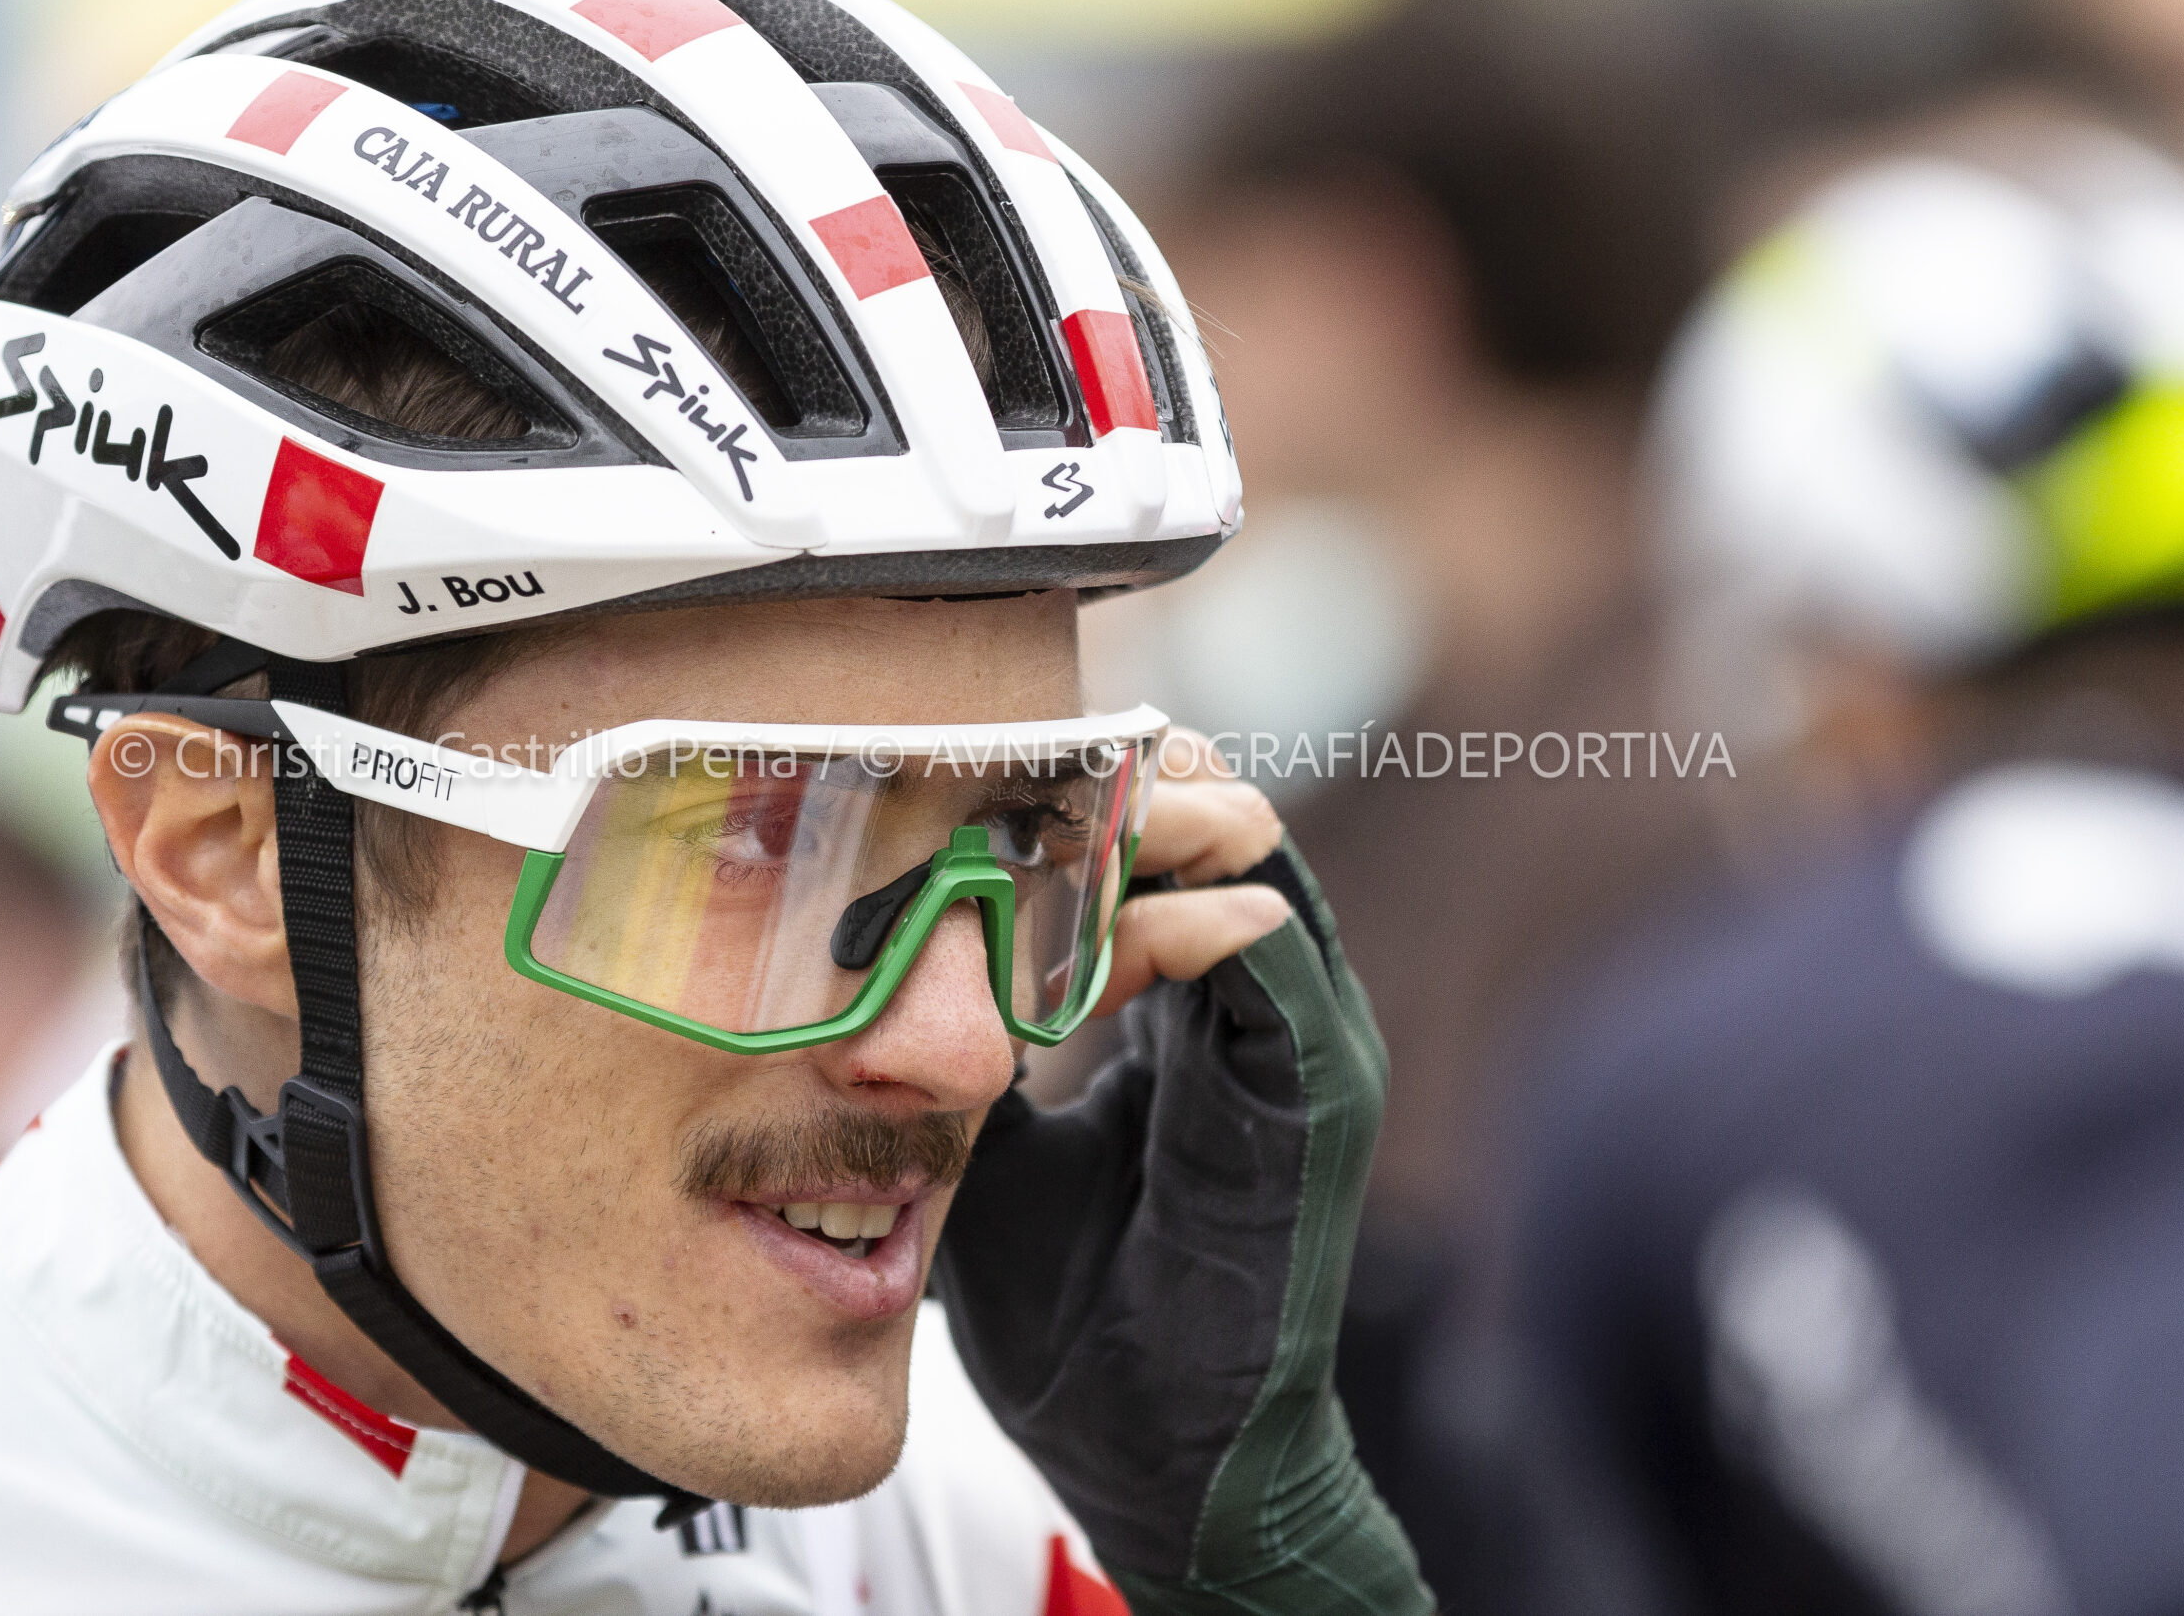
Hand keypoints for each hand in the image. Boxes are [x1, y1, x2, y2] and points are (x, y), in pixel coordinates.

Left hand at [933, 733, 1432, 1614]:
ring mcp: (1296, 1050)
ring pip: (1250, 865)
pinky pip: (1269, 959)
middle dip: (1113, 775)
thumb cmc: (1069, 1311)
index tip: (968, 758)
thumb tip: (867, 966)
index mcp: (1188, 1028)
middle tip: (1009, 732)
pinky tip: (1117, 869)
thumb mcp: (979, 1147)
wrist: (1152, 1452)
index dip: (1065, 807)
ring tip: (1065, 763)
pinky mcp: (1316, 1097)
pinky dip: (1197, 901)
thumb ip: (954, 1054)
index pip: (1145, 866)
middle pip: (1205, 836)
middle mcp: (1251, 1021)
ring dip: (1157, 808)